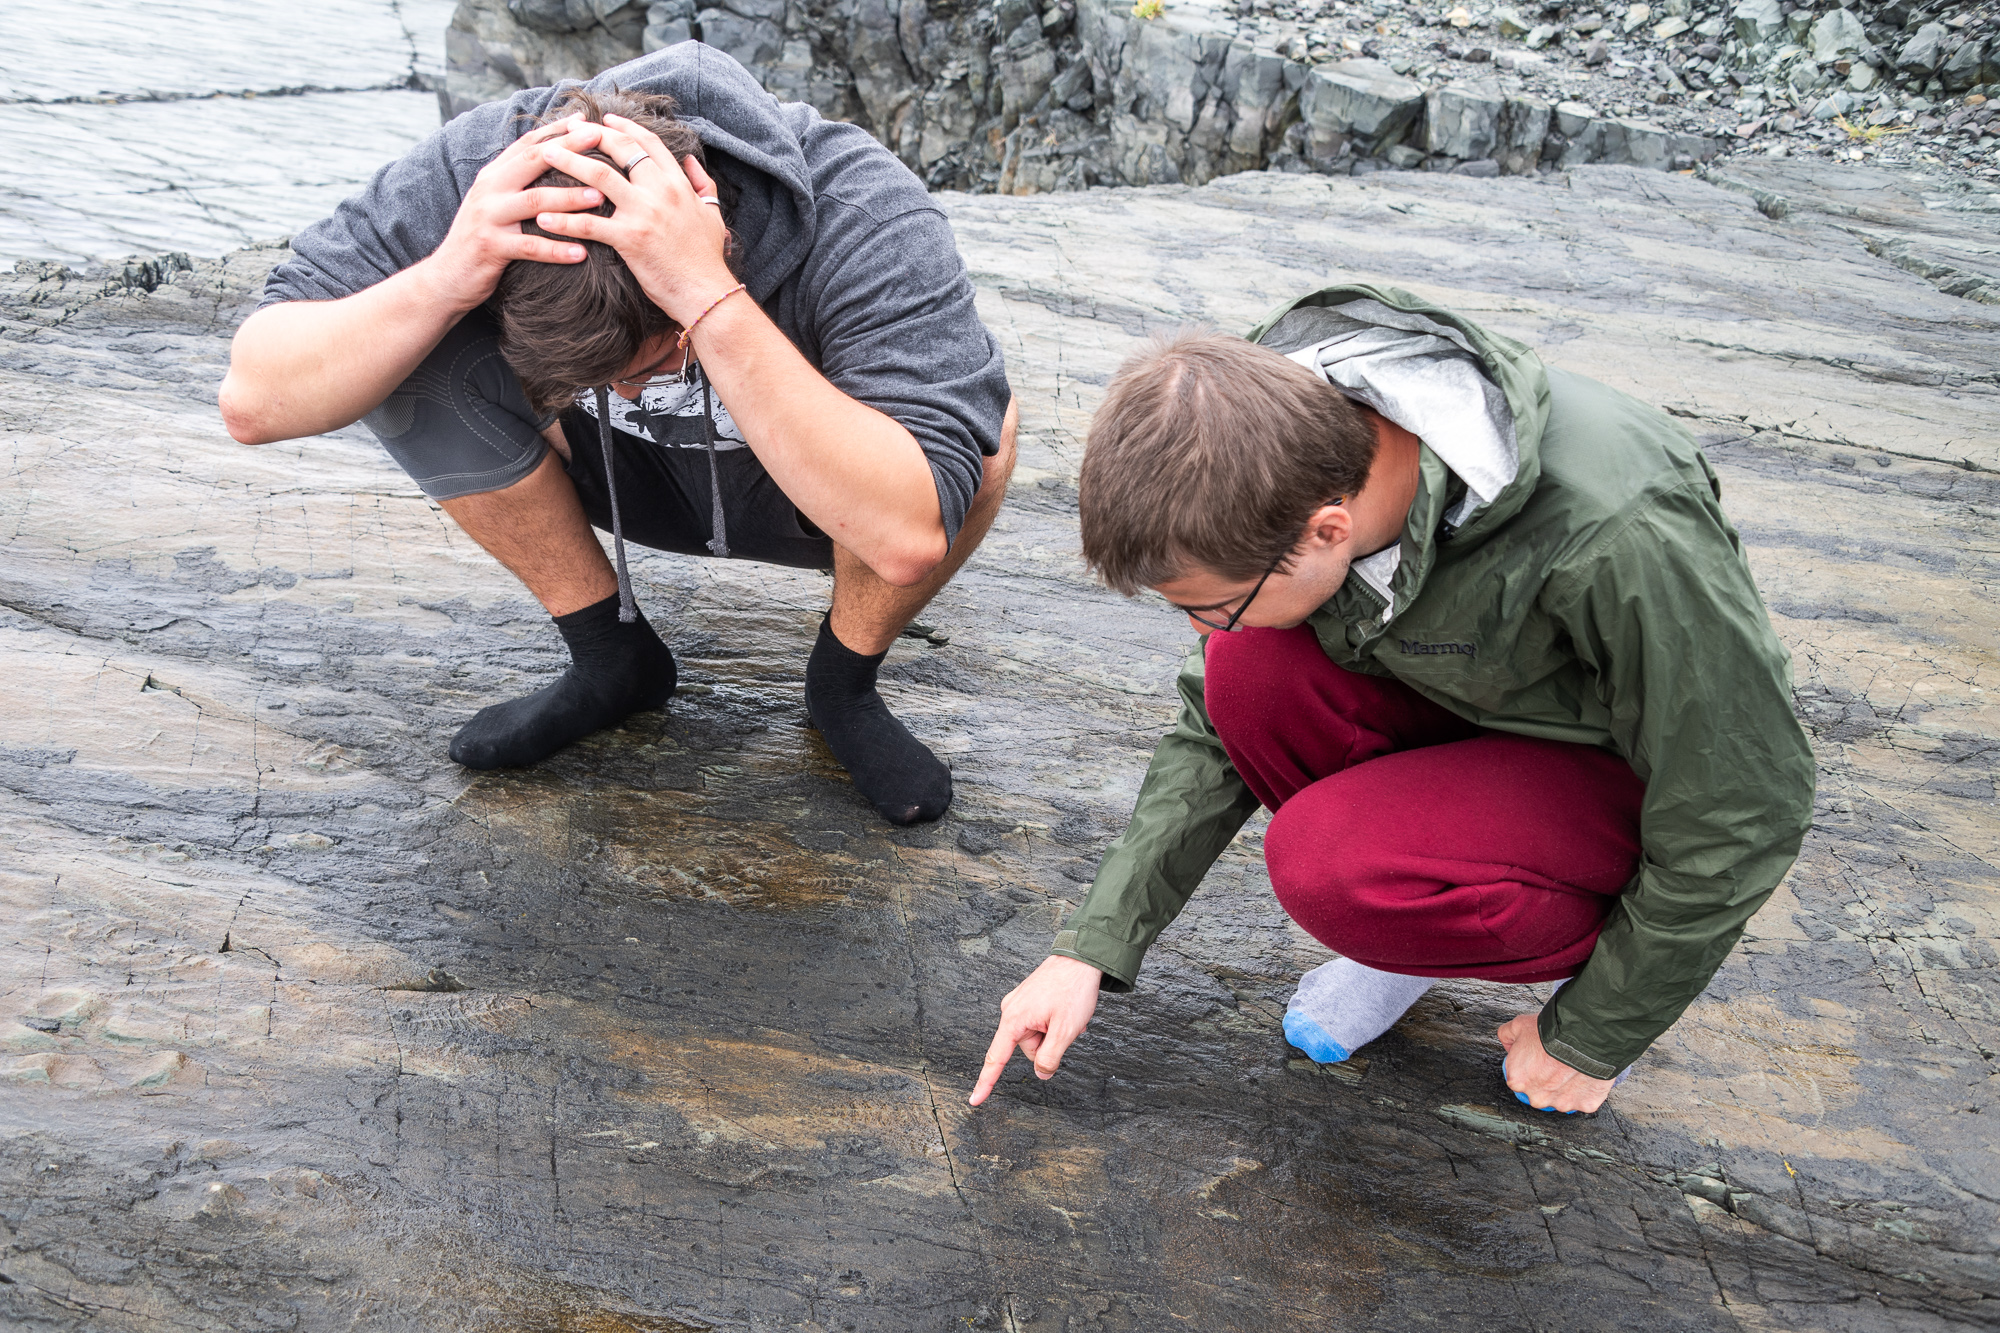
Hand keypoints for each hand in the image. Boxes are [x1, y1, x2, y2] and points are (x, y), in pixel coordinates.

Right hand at [423, 118, 602, 311]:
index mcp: (493, 175)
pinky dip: (557, 250)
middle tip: (600, 140)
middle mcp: (489, 189)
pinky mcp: (491, 247)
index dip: (557, 130)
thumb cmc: (481, 239)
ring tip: (601, 196)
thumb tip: (551, 164)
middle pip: (533, 161)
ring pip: (534, 201)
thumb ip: (517, 183)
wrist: (446, 276)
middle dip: (569, 149)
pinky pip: (530, 247)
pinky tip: (582, 253)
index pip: (527, 144)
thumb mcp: (495, 203)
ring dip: (570, 198)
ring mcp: (488, 216)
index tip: (586, 120)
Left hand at [532, 114, 734, 326]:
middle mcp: (660, 191)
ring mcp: (644, 213)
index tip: (605, 119)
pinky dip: (563, 221)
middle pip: (620, 149)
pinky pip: (589, 225)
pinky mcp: (629, 239)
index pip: (648, 143)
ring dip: (568, 161)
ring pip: (599, 177)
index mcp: (677, 183)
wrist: (706, 292)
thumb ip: (703, 185)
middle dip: (590, 134)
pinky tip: (543, 219)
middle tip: (567, 129)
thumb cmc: (707, 258)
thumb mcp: (712, 214)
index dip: (624, 127)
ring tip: (545, 154)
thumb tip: (692, 163)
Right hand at [969, 955, 1102, 1106]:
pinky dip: (1053, 1023)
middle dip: (1048, 1043)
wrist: (1081, 958)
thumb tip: (1041, 1073)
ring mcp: (1019, 1004)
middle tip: (1066, 1026)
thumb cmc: (1072, 988)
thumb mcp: (1065, 1031)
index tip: (975, 1100)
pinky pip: (1038, 1022)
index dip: (986, 1082)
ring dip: (1053, 1032)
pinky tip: (1065, 1011)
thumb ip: (1050, 1057)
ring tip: (1067, 1015)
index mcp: (1014, 1019)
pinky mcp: (1028, 999)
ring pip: (1035, 1035)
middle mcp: (1010, 1010)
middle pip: (1027, 1047)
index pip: (996, 1059)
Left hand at [1497, 1012, 1616, 1112]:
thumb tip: (1508, 1043)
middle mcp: (1537, 1096)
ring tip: (1571, 1067)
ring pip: (1561, 1097)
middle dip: (1546, 1079)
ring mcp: (1561, 1103)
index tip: (1538, 1058)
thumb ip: (1507, 1036)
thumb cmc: (1553, 1032)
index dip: (1529, 1066)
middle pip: (1539, 1091)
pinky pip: (1583, 1099)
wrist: (1585, 1036)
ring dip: (1565, 1086)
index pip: (1519, 1078)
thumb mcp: (1519, 1025)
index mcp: (1518, 1080)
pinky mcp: (1584, 1104)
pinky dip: (1584, 1089)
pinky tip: (1585, 1074)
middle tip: (1555, 1062)